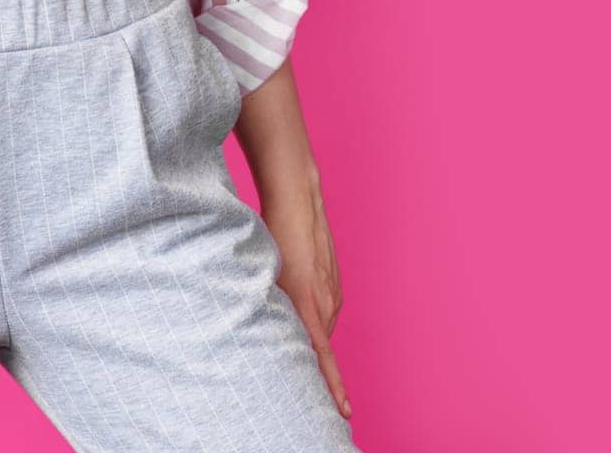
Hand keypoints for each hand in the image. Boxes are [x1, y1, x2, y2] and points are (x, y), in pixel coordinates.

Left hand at [261, 183, 352, 422]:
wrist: (297, 198)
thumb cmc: (275, 233)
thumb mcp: (267, 272)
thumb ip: (272, 304)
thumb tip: (269, 329)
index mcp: (308, 302)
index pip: (323, 356)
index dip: (333, 386)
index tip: (344, 412)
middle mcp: (327, 301)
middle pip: (320, 344)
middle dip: (311, 359)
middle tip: (294, 367)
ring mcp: (334, 291)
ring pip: (322, 326)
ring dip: (309, 330)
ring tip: (289, 316)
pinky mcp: (335, 282)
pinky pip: (326, 308)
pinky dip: (314, 311)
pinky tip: (298, 295)